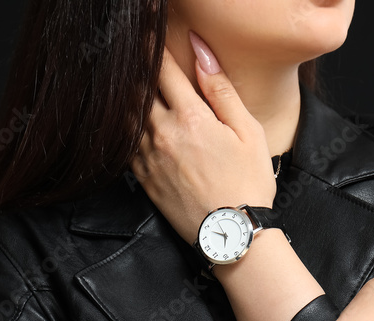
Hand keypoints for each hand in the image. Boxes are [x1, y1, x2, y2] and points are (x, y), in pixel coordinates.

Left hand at [130, 32, 276, 243]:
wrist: (231, 235)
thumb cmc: (248, 184)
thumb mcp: (247, 131)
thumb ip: (221, 90)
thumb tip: (201, 52)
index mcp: (191, 118)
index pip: (163, 69)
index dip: (155, 46)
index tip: (150, 33)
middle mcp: (162, 134)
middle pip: (139, 89)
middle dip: (138, 68)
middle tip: (136, 53)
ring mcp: (148, 157)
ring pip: (129, 115)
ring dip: (131, 97)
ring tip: (133, 84)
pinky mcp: (143, 178)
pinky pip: (126, 143)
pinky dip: (128, 126)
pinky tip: (133, 120)